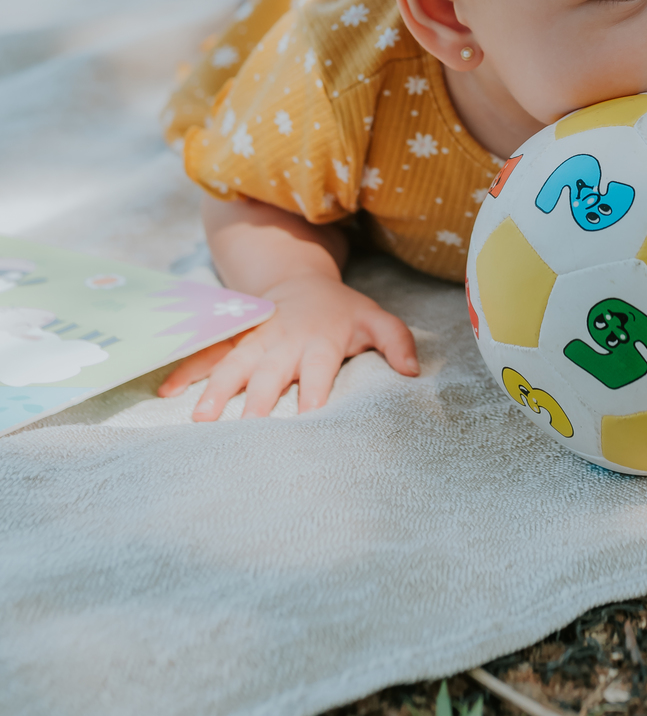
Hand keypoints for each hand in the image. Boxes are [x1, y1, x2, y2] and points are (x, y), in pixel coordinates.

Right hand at [157, 274, 418, 419]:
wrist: (301, 283)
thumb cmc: (342, 313)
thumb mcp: (376, 319)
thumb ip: (397, 341)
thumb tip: (412, 371)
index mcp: (321, 339)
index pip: (320, 368)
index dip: (314, 391)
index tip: (308, 418)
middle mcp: (284, 341)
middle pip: (270, 371)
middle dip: (259, 400)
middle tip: (249, 431)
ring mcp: (255, 339)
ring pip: (233, 363)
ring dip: (217, 389)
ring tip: (202, 419)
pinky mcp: (233, 339)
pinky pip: (207, 354)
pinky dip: (186, 370)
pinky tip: (166, 391)